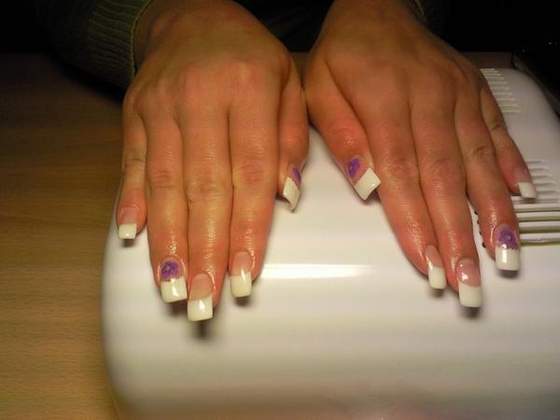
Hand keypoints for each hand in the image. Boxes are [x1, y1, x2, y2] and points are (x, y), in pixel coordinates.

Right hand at [116, 0, 307, 319]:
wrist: (193, 17)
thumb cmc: (252, 57)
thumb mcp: (290, 83)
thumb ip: (291, 139)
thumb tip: (287, 198)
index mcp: (248, 90)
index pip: (250, 172)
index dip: (247, 229)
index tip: (245, 278)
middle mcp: (200, 100)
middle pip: (203, 187)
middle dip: (203, 250)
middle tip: (204, 301)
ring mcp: (160, 107)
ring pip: (164, 183)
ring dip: (168, 240)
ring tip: (172, 288)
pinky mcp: (133, 114)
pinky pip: (130, 163)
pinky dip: (130, 203)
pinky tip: (132, 239)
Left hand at [304, 0, 533, 306]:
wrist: (376, 7)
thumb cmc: (343, 51)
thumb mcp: (318, 89)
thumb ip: (342, 137)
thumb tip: (367, 185)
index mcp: (384, 100)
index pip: (403, 173)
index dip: (416, 223)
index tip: (427, 263)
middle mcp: (429, 99)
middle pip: (446, 177)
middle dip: (458, 233)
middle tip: (467, 279)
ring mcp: (457, 95)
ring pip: (478, 160)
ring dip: (492, 211)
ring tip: (502, 253)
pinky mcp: (474, 91)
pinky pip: (496, 131)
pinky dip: (510, 165)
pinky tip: (520, 197)